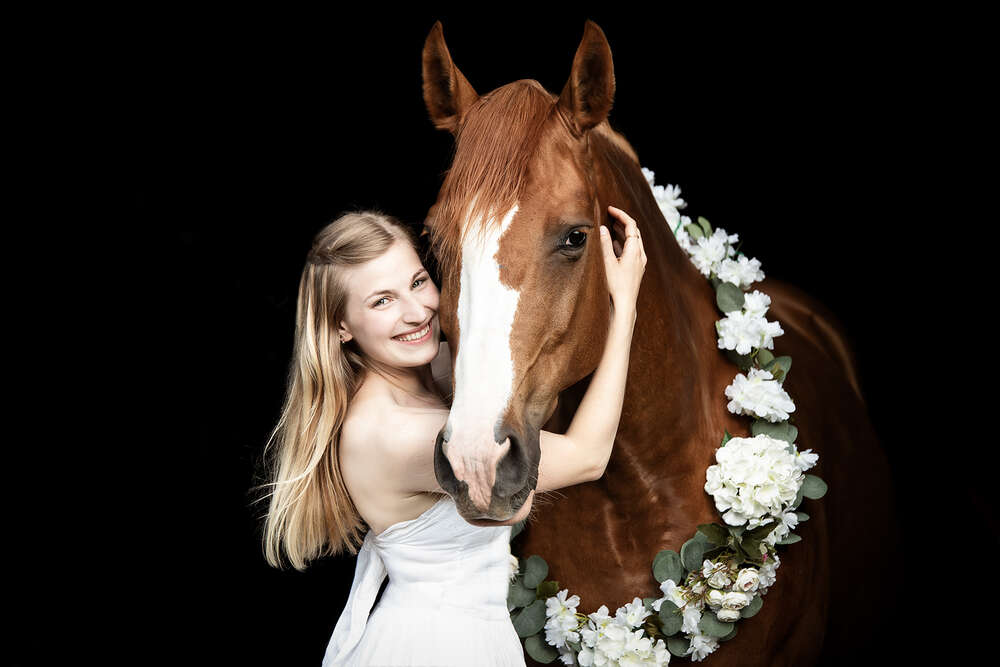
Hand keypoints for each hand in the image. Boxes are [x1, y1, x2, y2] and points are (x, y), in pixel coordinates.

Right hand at [599, 205, 646, 322]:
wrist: (624, 305)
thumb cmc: (616, 285)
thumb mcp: (607, 263)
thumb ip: (605, 244)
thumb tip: (602, 229)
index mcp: (635, 251)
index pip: (631, 225)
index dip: (621, 215)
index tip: (610, 209)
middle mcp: (640, 255)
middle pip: (634, 232)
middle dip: (622, 221)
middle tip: (611, 215)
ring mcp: (639, 262)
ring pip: (633, 241)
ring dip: (623, 232)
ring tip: (612, 225)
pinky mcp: (636, 269)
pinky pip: (632, 250)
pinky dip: (623, 243)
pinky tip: (614, 244)